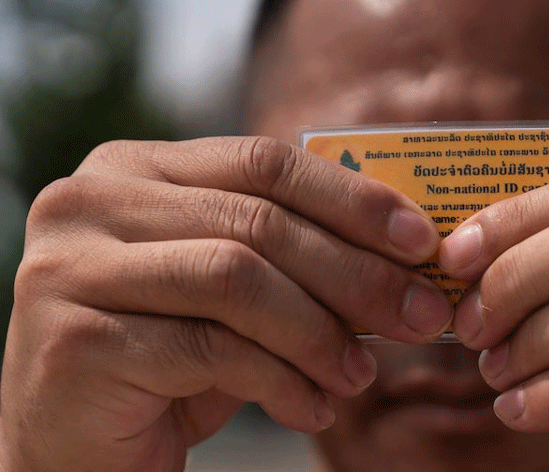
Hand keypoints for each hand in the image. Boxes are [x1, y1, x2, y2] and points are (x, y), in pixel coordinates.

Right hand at [1, 137, 451, 471]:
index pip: (263, 162)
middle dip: (356, 273)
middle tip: (420, 316)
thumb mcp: (239, 290)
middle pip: (258, 220)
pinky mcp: (74, 339)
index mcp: (135, 167)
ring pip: (238, 279)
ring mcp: (71, 266)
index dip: (352, 198)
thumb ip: (297, 253)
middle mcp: (91, 200)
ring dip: (320, 332)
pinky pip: (209, 349)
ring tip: (362, 375)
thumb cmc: (171, 357)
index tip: (422, 240)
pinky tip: (313, 408)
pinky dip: (280, 380)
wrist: (80, 446)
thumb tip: (408, 252)